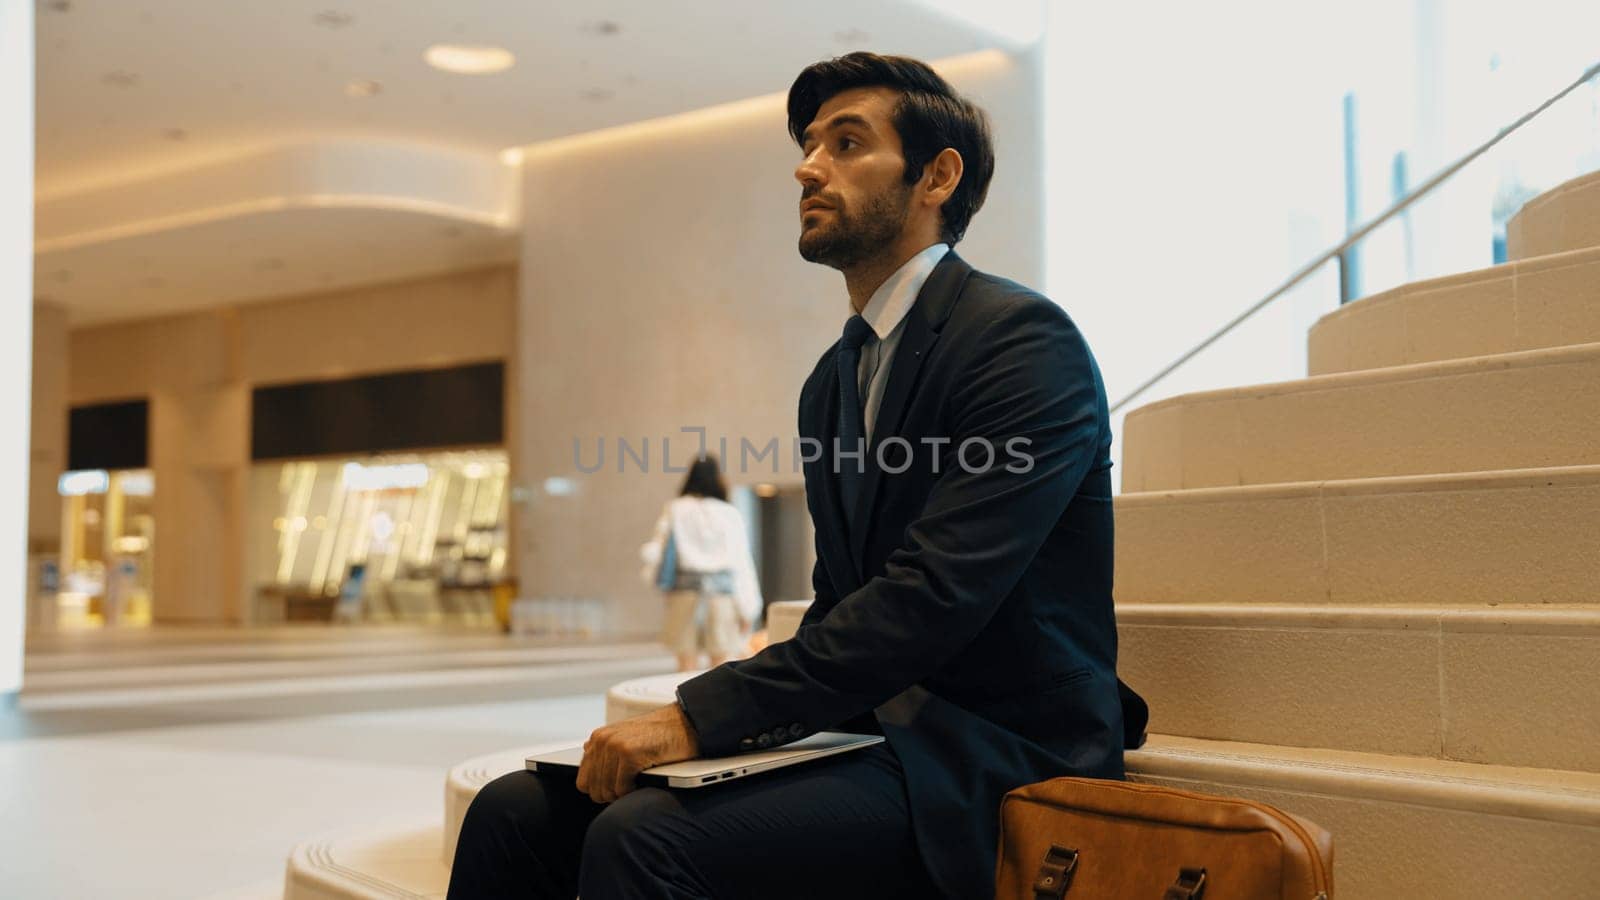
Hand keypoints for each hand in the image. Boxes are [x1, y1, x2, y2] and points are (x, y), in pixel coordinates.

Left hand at [575, 702, 699, 802]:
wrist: (686, 723)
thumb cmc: (660, 735)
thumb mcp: (625, 738)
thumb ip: (605, 751)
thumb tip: (588, 766)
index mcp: (598, 738)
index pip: (583, 781)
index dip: (600, 790)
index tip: (616, 790)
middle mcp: (602, 740)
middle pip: (594, 790)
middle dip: (612, 795)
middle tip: (630, 789)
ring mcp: (614, 746)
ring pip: (607, 791)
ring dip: (623, 793)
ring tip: (637, 783)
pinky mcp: (629, 753)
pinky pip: (622, 788)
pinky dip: (634, 790)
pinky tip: (644, 779)